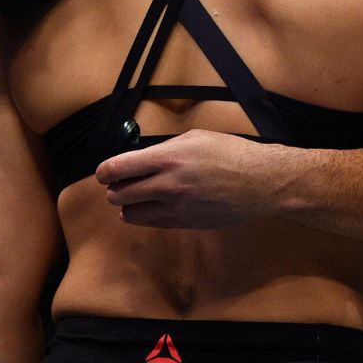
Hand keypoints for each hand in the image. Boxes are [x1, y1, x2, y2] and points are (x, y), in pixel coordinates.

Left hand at [94, 129, 279, 228]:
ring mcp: (176, 208)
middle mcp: (167, 185)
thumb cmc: (230, 154)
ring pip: (132, 214)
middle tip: (118, 184)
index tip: (104, 173)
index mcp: (167, 159)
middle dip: (115, 189)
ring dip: (128, 205)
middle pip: (119, 195)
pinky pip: (152, 223)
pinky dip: (145, 216)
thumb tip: (142, 158)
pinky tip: (149, 208)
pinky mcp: (185, 223)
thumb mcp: (194, 138)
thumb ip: (164, 149)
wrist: (259, 182)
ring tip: (135, 196)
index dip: (104, 172)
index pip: (117, 169)